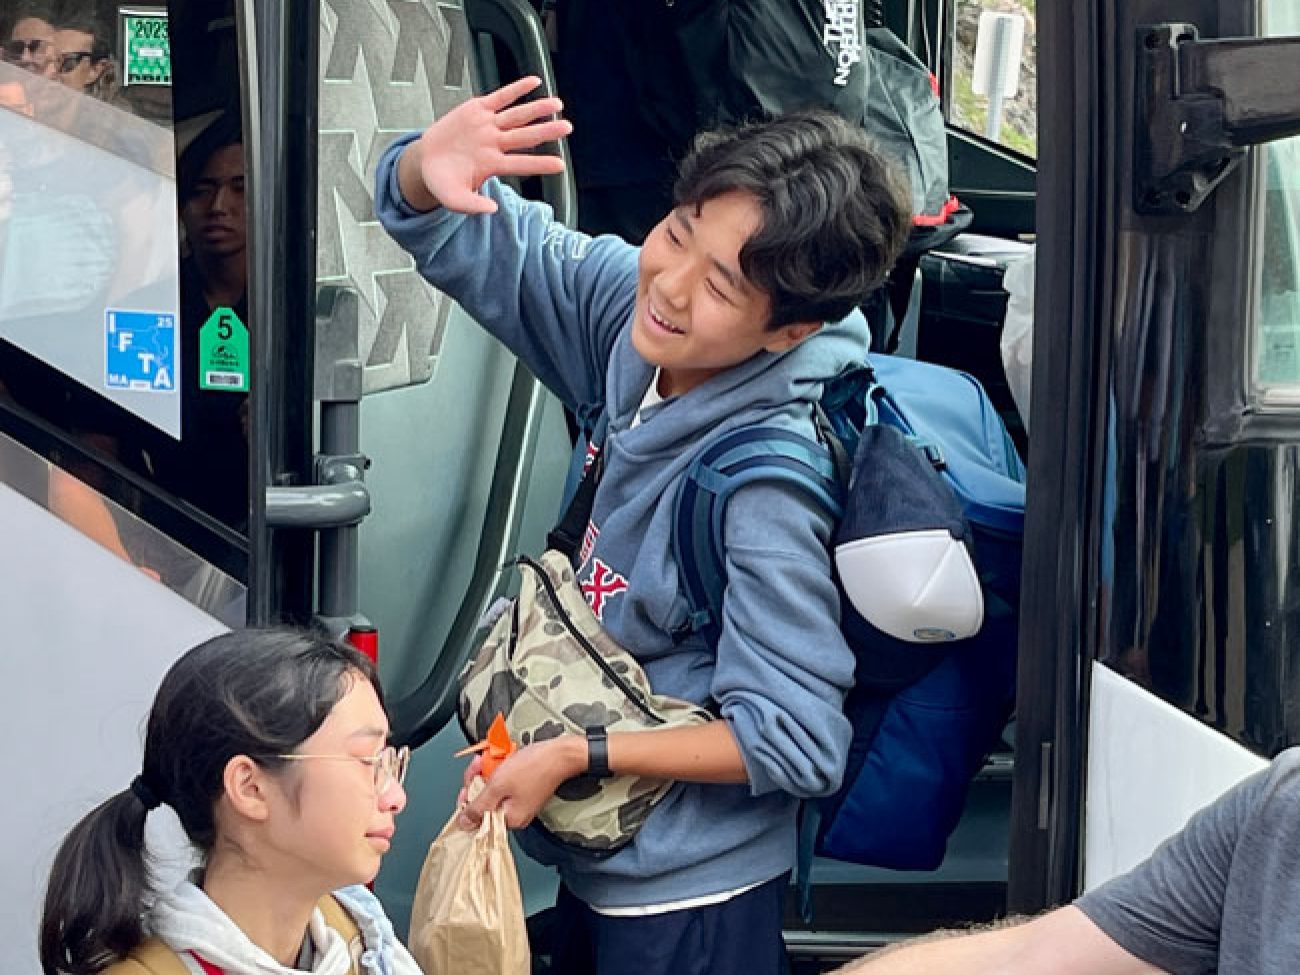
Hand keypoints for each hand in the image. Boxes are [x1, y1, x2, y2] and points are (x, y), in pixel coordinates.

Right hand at [409, 76, 571, 214]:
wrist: (425, 160)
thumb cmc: (442, 181)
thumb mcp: (453, 198)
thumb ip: (472, 205)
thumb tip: (491, 209)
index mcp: (491, 165)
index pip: (521, 164)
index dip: (540, 164)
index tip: (560, 165)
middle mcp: (494, 143)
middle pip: (525, 136)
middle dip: (546, 131)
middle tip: (567, 127)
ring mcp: (488, 126)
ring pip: (517, 115)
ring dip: (537, 109)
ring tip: (557, 104)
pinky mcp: (477, 109)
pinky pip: (501, 97)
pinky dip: (516, 89)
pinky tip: (534, 82)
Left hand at [458, 736, 584, 829]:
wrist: (559, 753)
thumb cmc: (534, 767)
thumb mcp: (498, 785)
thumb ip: (478, 806)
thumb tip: (464, 823)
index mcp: (510, 819)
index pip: (478, 818)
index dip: (468, 801)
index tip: (466, 786)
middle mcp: (515, 814)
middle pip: (485, 802)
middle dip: (477, 782)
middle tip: (478, 766)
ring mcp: (520, 801)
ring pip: (494, 790)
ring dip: (487, 773)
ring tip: (489, 759)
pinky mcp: (525, 789)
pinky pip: (505, 784)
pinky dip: (500, 772)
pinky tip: (500, 760)